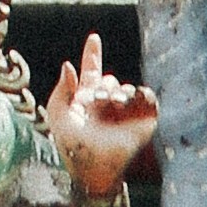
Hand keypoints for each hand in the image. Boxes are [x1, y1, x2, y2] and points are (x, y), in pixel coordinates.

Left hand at [51, 34, 156, 193]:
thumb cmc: (71, 145)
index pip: (91, 71)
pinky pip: (147, 100)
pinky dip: (142, 94)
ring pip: (126, 87)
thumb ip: (61, 89)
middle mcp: (106, 104)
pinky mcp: (142, 123)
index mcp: (86, 99)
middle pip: (109, 80)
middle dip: (105, 84)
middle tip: (100, 98)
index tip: (94, 37)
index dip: (92, 54)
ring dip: (119, 92)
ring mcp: (124, 113)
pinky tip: (133, 96)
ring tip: (114, 102)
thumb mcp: (58, 115)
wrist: (93, 169)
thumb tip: (68, 64)